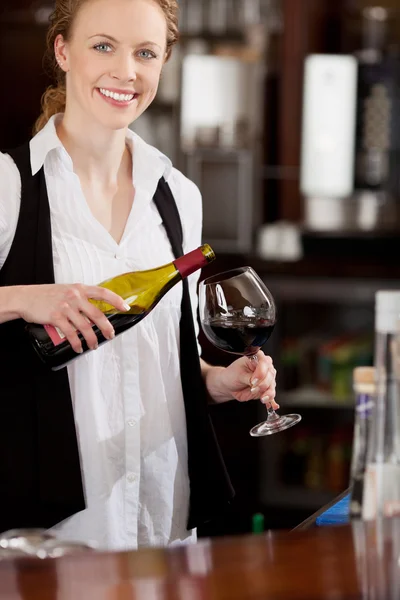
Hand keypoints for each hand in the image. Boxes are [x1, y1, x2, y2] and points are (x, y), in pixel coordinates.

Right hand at [14, 283, 129, 352]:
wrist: (25, 298)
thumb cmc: (46, 295)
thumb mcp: (66, 291)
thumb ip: (80, 298)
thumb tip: (94, 312)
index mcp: (79, 289)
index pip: (103, 293)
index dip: (116, 300)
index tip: (126, 307)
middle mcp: (75, 297)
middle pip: (97, 314)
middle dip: (106, 328)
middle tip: (110, 336)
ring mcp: (66, 307)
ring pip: (85, 327)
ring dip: (91, 339)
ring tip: (93, 346)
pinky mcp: (56, 317)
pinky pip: (71, 334)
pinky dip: (76, 343)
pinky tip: (78, 348)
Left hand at [204, 351, 277, 408]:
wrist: (229, 385)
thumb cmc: (232, 376)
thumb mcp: (238, 375)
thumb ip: (249, 378)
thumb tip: (257, 382)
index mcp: (256, 358)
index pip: (264, 362)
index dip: (261, 372)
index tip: (253, 380)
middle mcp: (264, 366)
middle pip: (270, 374)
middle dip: (263, 384)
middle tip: (253, 388)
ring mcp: (267, 378)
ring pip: (272, 385)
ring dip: (268, 393)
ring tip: (262, 398)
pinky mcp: (267, 388)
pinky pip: (271, 394)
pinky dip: (271, 400)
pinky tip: (272, 406)